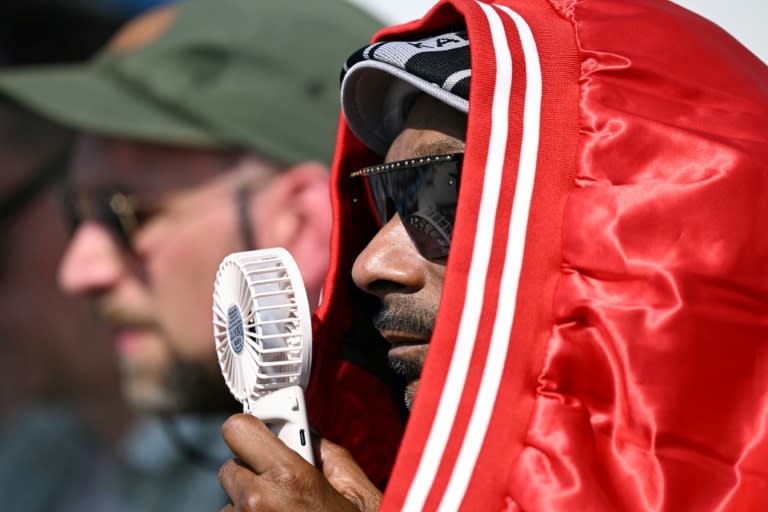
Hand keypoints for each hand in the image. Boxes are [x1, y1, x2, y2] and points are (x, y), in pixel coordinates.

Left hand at [218, 414, 381, 511]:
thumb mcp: (360, 494)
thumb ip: (332, 456)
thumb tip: (311, 436)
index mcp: (289, 477)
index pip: (236, 428)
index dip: (250, 430)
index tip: (262, 436)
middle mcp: (258, 503)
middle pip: (231, 468)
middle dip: (254, 473)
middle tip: (284, 487)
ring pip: (232, 505)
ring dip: (252, 509)